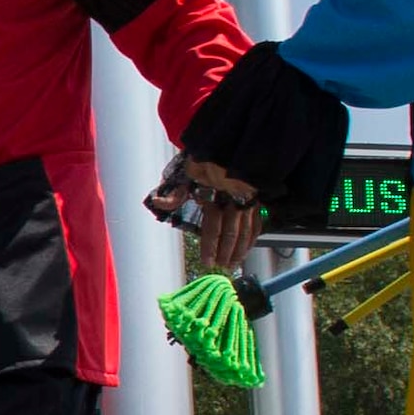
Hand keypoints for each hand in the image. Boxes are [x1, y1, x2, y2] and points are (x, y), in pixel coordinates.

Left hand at [146, 159, 262, 277]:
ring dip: (240, 250)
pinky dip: (253, 237)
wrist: (228, 145)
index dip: (210, 248)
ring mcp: (247, 202)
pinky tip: (249, 247)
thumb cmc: (205, 160)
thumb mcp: (186, 174)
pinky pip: (256, 222)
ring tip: (234, 264)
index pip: (212, 229)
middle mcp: (232, 202)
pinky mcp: (256, 200)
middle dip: (225, 254)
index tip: (208, 263)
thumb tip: (157, 203)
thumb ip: (174, 194)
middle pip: (231, 235)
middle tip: (221, 269)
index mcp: (214, 198)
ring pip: (246, 231)